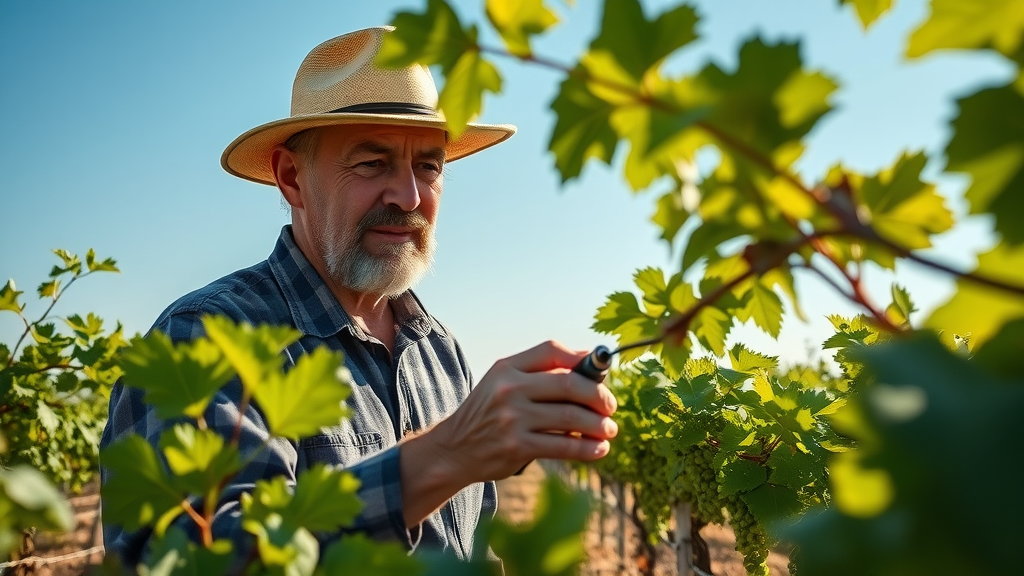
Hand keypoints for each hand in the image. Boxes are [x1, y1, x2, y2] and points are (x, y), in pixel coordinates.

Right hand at [398, 340, 617, 526]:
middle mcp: (510, 389)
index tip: (601, 373)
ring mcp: (513, 418)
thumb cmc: (488, 414)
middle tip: (611, 407)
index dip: (582, 359)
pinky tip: (599, 449)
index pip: (552, 350)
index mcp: (507, 367)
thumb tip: (588, 362)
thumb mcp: (502, 383)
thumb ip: (539, 372)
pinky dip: (587, 448)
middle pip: (570, 384)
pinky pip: (563, 446)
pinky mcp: (517, 447)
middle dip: (599, 396)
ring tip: (610, 430)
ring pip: (571, 416)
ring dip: (599, 425)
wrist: (454, 449)